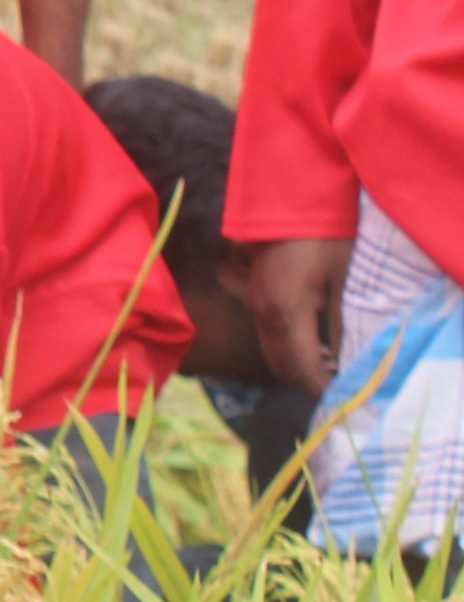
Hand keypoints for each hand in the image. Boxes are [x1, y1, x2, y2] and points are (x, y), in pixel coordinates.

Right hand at [250, 231, 355, 392]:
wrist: (288, 201)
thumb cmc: (324, 238)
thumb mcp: (343, 281)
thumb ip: (342, 324)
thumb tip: (346, 361)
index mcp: (286, 313)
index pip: (302, 369)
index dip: (322, 389)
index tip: (344, 400)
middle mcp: (264, 314)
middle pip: (282, 367)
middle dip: (309, 383)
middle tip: (340, 387)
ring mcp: (256, 304)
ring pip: (272, 353)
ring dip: (298, 367)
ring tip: (331, 368)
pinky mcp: (256, 296)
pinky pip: (268, 336)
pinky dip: (289, 350)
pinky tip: (314, 345)